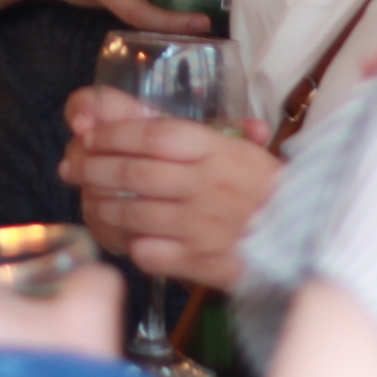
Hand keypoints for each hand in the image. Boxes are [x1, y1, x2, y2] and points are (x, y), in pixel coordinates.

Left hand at [60, 93, 279, 292]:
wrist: (304, 236)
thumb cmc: (266, 188)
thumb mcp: (239, 149)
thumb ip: (193, 134)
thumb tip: (135, 115)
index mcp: (217, 150)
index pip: (153, 134)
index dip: (114, 132)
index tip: (90, 134)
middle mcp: (206, 184)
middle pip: (134, 172)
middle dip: (93, 168)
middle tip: (72, 168)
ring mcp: (201, 225)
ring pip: (133, 213)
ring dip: (103, 206)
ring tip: (90, 200)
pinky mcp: (200, 261)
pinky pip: (149, 252)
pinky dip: (131, 244)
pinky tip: (125, 238)